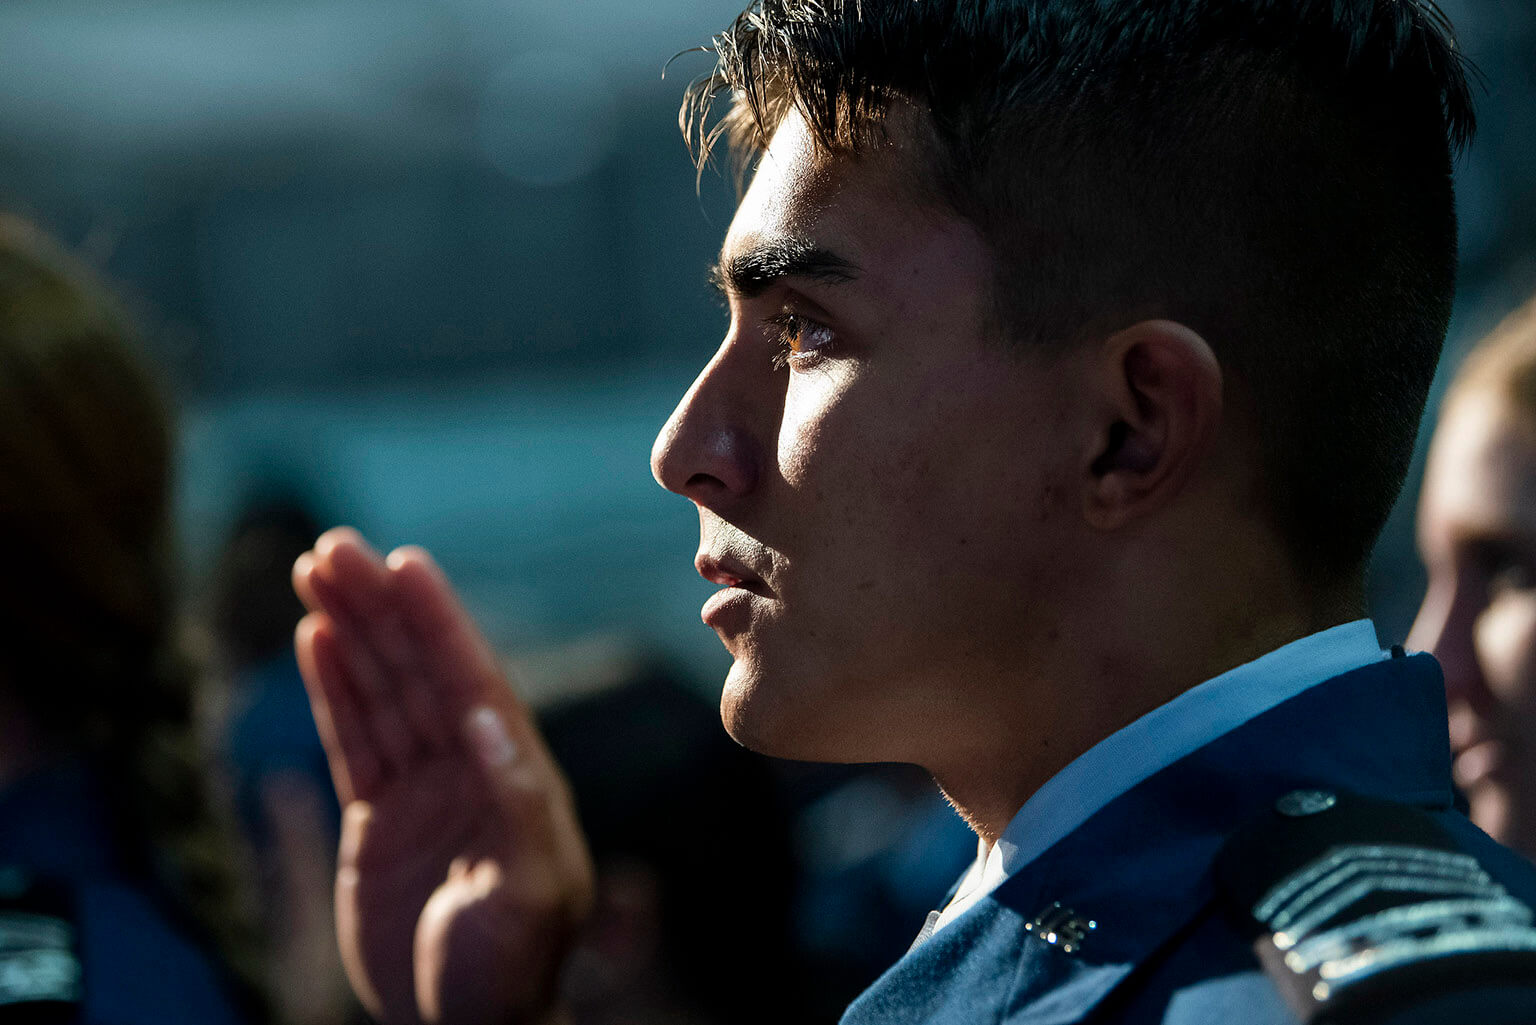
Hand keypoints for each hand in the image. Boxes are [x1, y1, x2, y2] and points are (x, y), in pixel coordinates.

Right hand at [293, 528, 593, 1024]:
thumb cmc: (509, 970)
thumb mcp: (527, 892)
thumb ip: (517, 804)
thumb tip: (490, 719)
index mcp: (514, 774)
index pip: (470, 680)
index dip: (437, 621)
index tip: (404, 562)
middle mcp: (471, 767)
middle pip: (419, 670)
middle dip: (381, 608)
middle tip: (336, 546)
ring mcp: (424, 787)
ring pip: (383, 692)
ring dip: (353, 633)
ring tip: (317, 573)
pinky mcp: (381, 816)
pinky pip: (355, 737)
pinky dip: (335, 688)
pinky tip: (316, 640)